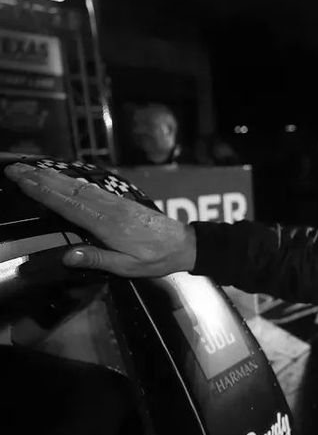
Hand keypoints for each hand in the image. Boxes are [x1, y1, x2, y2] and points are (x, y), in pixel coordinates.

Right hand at [3, 163, 196, 276]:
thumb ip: (97, 258)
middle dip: (40, 178)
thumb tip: (66, 256)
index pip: (67, 204)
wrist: (183, 244)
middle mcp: (108, 208)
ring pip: (78, 186)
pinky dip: (71, 181)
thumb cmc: (155, 259)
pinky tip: (60, 178)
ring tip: (29, 169)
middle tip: (14, 168)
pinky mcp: (120, 202)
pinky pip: (90, 189)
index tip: (21, 179)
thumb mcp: (127, 267)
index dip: (42, 191)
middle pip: (68, 190)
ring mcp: (114, 202)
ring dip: (52, 176)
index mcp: (106, 223)